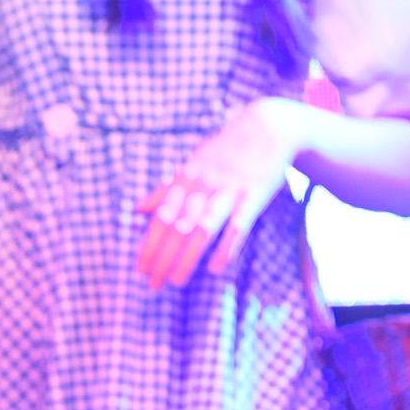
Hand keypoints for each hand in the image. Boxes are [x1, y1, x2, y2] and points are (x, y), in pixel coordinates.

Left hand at [135, 97, 304, 289]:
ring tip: (175, 281)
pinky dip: (228, 246)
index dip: (150, 243)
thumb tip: (138, 209)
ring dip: (187, 256)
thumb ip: (166, 188)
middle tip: (152, 283)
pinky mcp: (255, 195)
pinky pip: (239, 224)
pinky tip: (215, 266)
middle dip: (163, 256)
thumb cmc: (227, 150)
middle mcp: (204, 185)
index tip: (141, 268)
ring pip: (204, 228)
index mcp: (187, 179)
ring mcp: (230, 190)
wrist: (270, 125)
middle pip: (178, 226)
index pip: (162, 217)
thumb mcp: (193, 163)